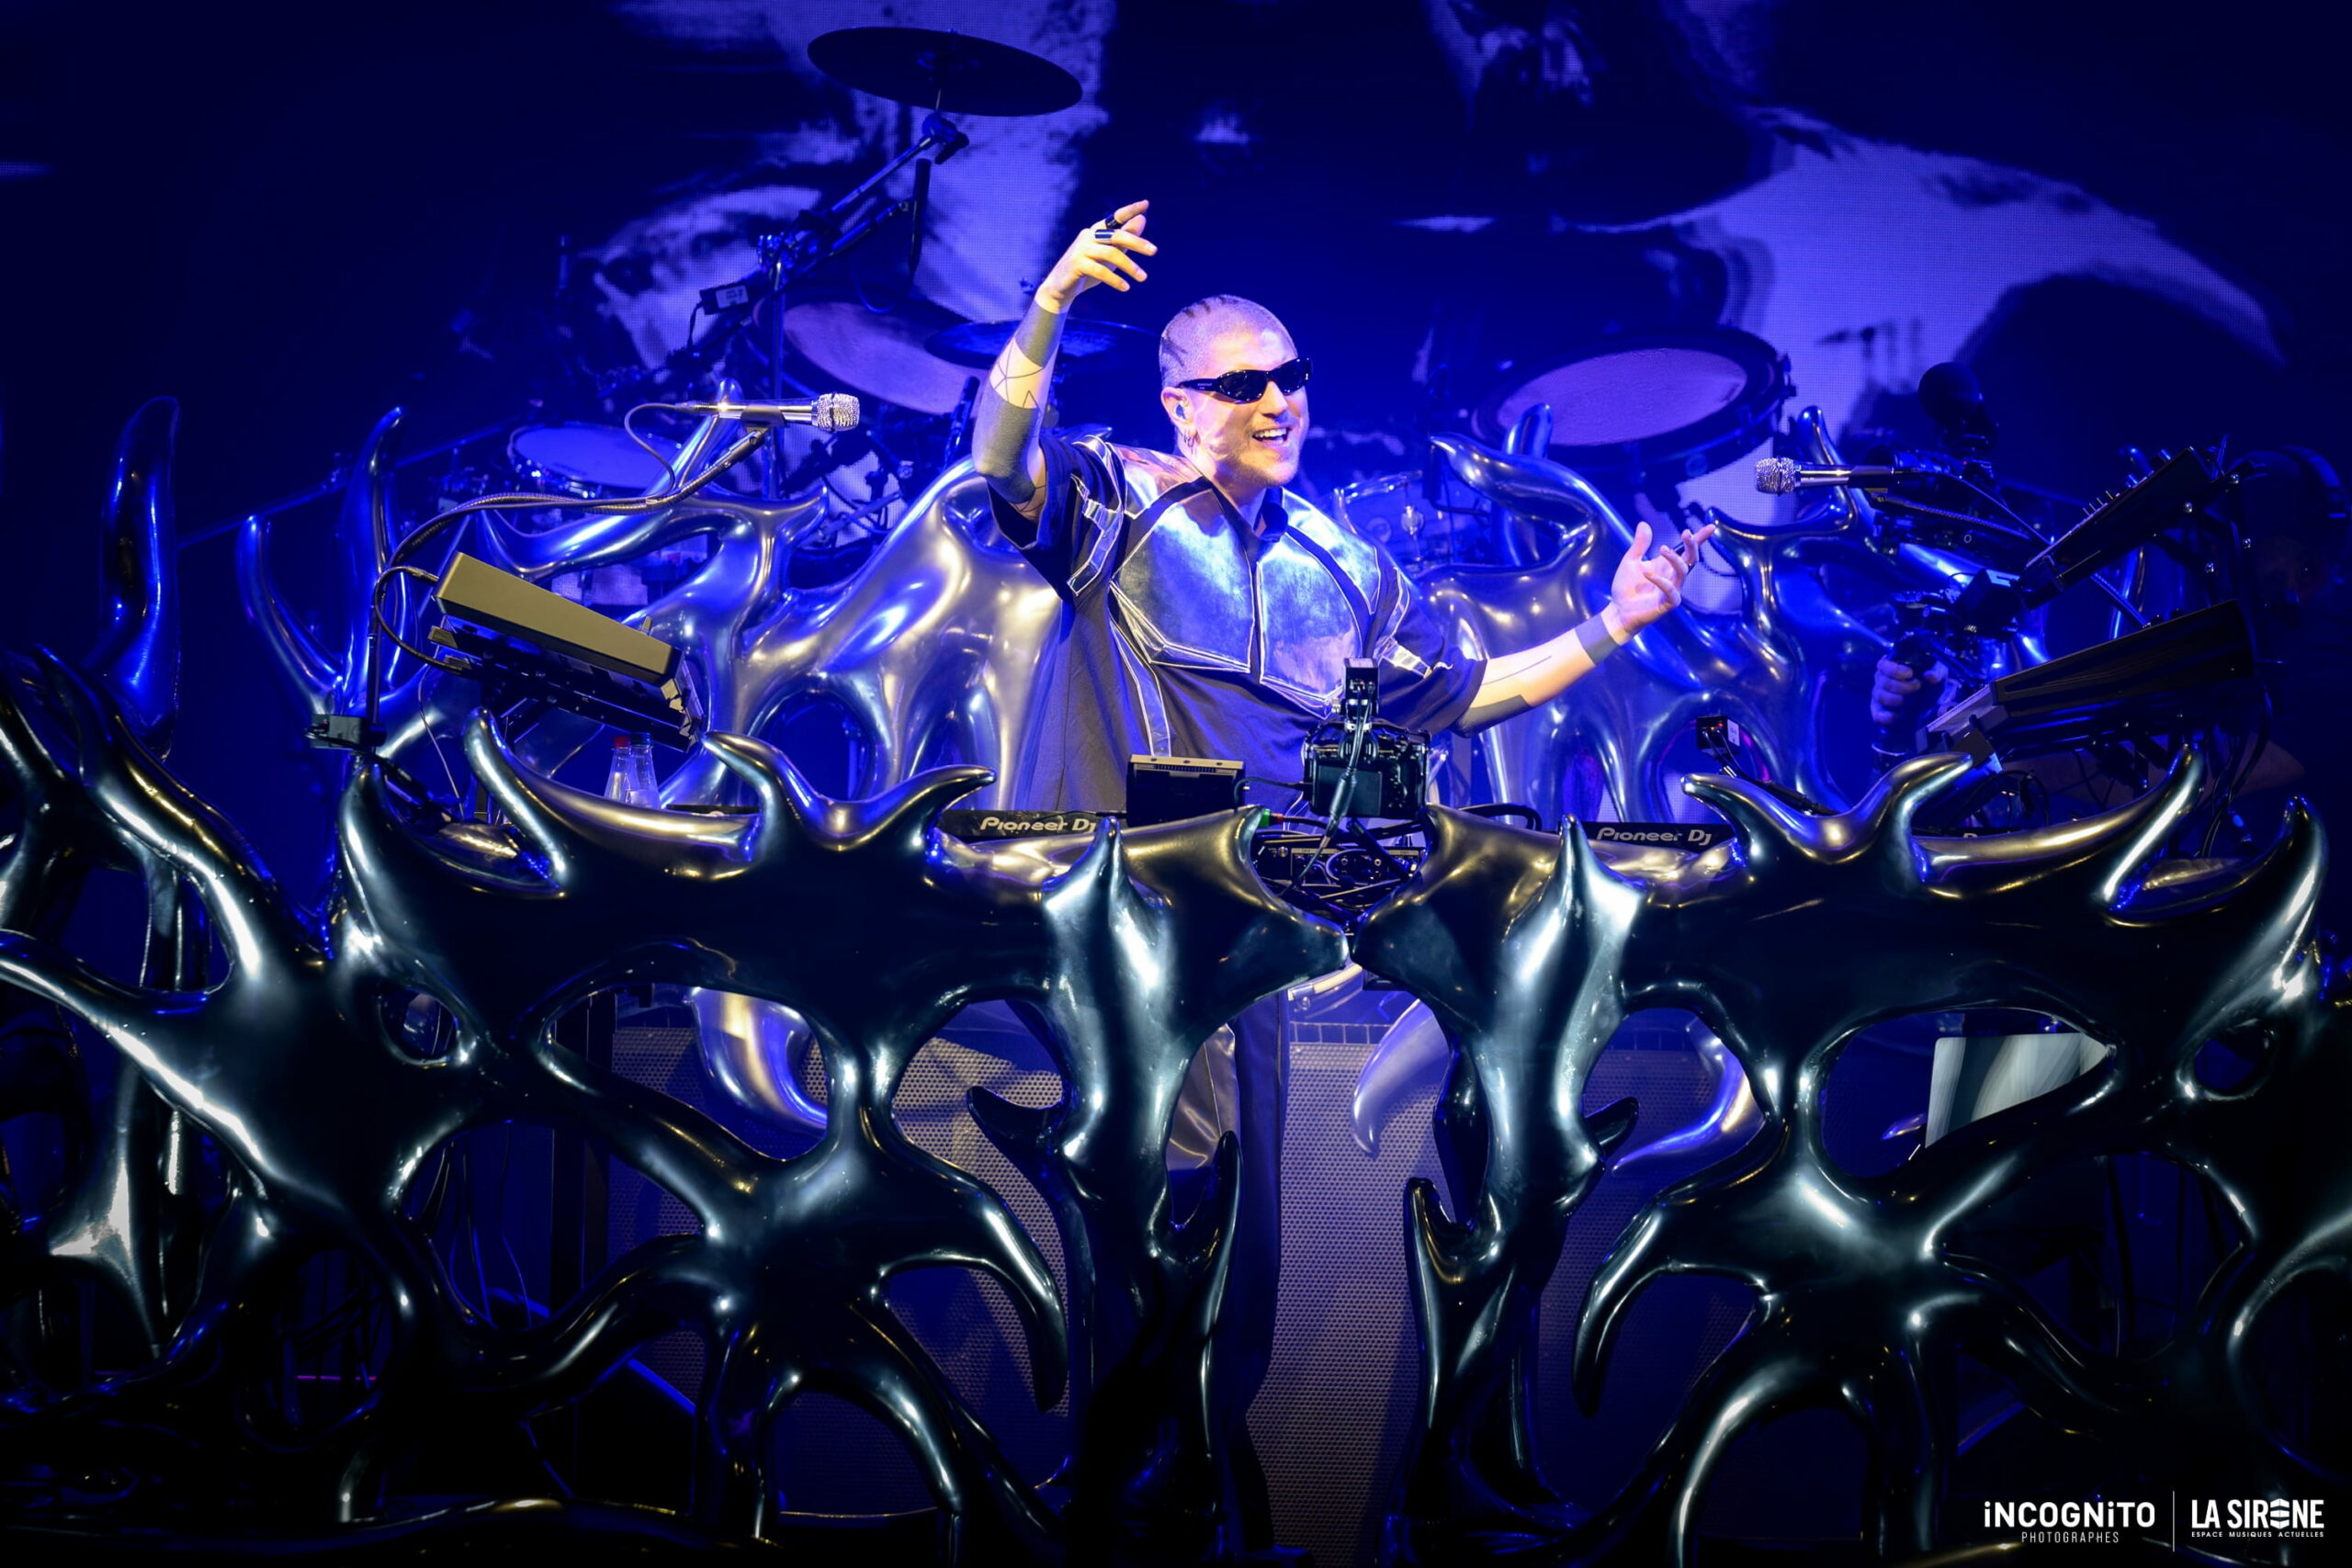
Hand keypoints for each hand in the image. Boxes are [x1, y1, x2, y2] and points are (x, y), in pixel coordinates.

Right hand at [1036, 200, 1155, 310]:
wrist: (1062, 287)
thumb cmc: (1089, 269)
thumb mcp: (1110, 253)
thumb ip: (1125, 239)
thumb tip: (1142, 219)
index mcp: (1097, 231)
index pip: (1115, 217)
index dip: (1129, 210)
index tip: (1145, 204)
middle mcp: (1088, 236)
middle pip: (1116, 235)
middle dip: (1137, 242)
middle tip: (1154, 251)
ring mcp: (1081, 249)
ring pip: (1110, 253)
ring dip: (1129, 266)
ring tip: (1143, 277)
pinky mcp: (1076, 264)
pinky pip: (1099, 270)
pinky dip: (1114, 279)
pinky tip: (1125, 288)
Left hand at [1605, 520, 1715, 638]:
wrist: (1618, 610)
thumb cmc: (1626, 587)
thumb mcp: (1630, 561)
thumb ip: (1639, 544)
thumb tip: (1644, 523)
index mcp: (1667, 565)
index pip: (1686, 550)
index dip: (1699, 539)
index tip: (1710, 527)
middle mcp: (1673, 576)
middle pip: (1691, 559)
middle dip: (1692, 545)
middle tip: (1686, 533)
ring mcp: (1672, 590)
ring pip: (1683, 572)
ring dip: (1675, 559)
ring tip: (1662, 549)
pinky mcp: (1668, 604)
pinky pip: (1671, 591)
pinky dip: (1661, 581)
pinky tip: (1647, 574)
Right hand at [1869, 654, 1945, 727]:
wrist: (1931, 702)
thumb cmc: (1931, 682)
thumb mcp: (1938, 674)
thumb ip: (1936, 673)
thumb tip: (1930, 675)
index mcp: (1892, 666)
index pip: (1883, 665)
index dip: (1894, 669)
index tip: (1910, 673)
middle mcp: (1881, 679)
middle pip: (1884, 682)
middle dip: (1902, 686)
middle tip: (1917, 687)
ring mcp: (1879, 695)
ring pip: (1881, 696)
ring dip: (1897, 700)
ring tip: (1912, 702)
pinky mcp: (1879, 711)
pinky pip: (1877, 715)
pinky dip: (1888, 716)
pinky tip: (1901, 715)